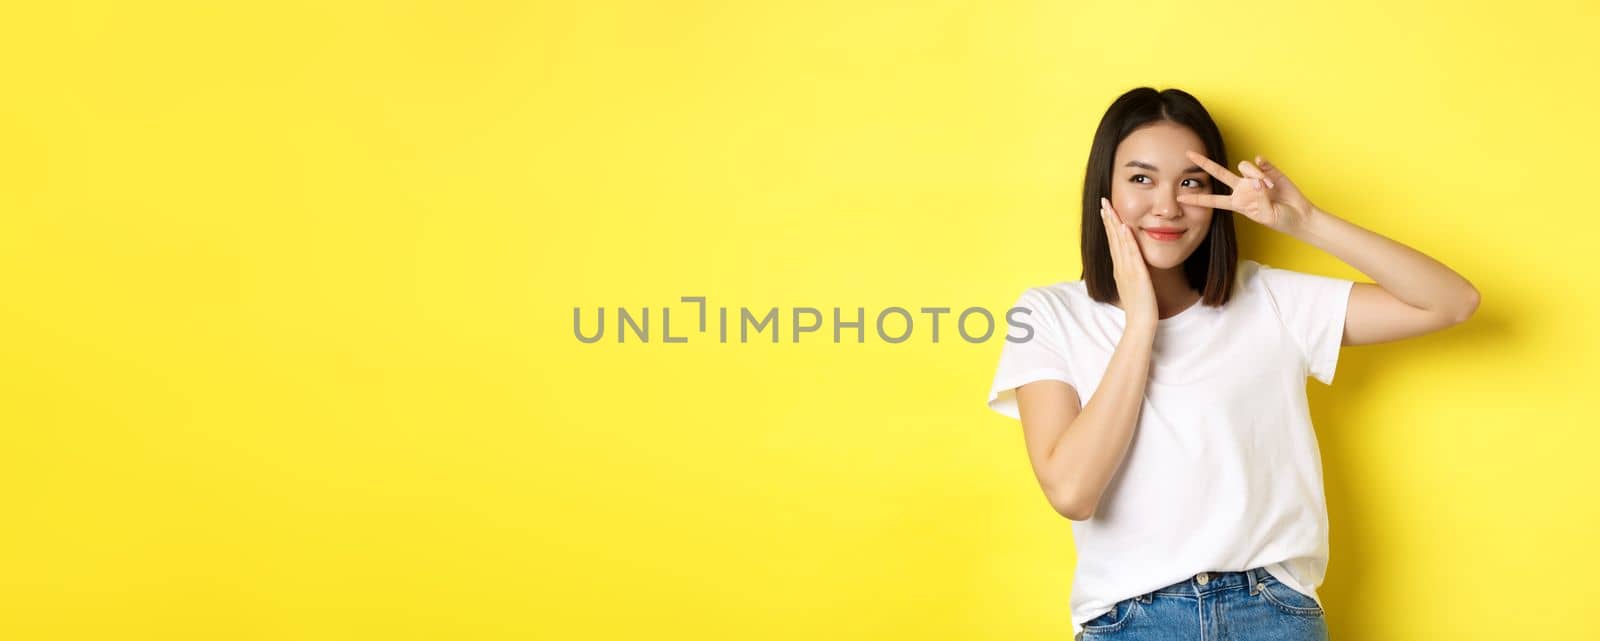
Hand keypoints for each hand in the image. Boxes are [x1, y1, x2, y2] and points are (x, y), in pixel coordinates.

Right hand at [1100, 197, 1157, 327]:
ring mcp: (1127, 270)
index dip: (1109, 226)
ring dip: (1114, 224)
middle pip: (1112, 238)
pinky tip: (1125, 226)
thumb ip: (1131, 275)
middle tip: (1103, 201)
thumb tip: (1131, 268)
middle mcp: (1120, 267)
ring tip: (1110, 208)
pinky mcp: (1137, 274)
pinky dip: (1127, 239)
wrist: (1140, 323)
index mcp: (1120, 269)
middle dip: (1108, 219)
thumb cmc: (1139, 308)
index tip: (1105, 211)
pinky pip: (1131, 253)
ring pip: (1119, 242)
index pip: (1113, 242)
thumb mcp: (1133, 287)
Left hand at [1177, 150, 1315, 235]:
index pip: (1213, 200)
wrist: (1299, 214)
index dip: (1197, 200)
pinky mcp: (1267, 170)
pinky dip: (1264, 168)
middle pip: (1218, 173)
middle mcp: (1242, 188)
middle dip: (1204, 163)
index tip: (1179, 198)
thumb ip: (1259, 199)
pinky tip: (1269, 176)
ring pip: (1244, 167)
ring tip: (1268, 188)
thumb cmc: (1280, 220)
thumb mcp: (1266, 215)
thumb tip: (1255, 182)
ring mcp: (1253, 178)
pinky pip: (1259, 163)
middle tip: (1189, 154)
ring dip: (1255, 176)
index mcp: (1237, 203)